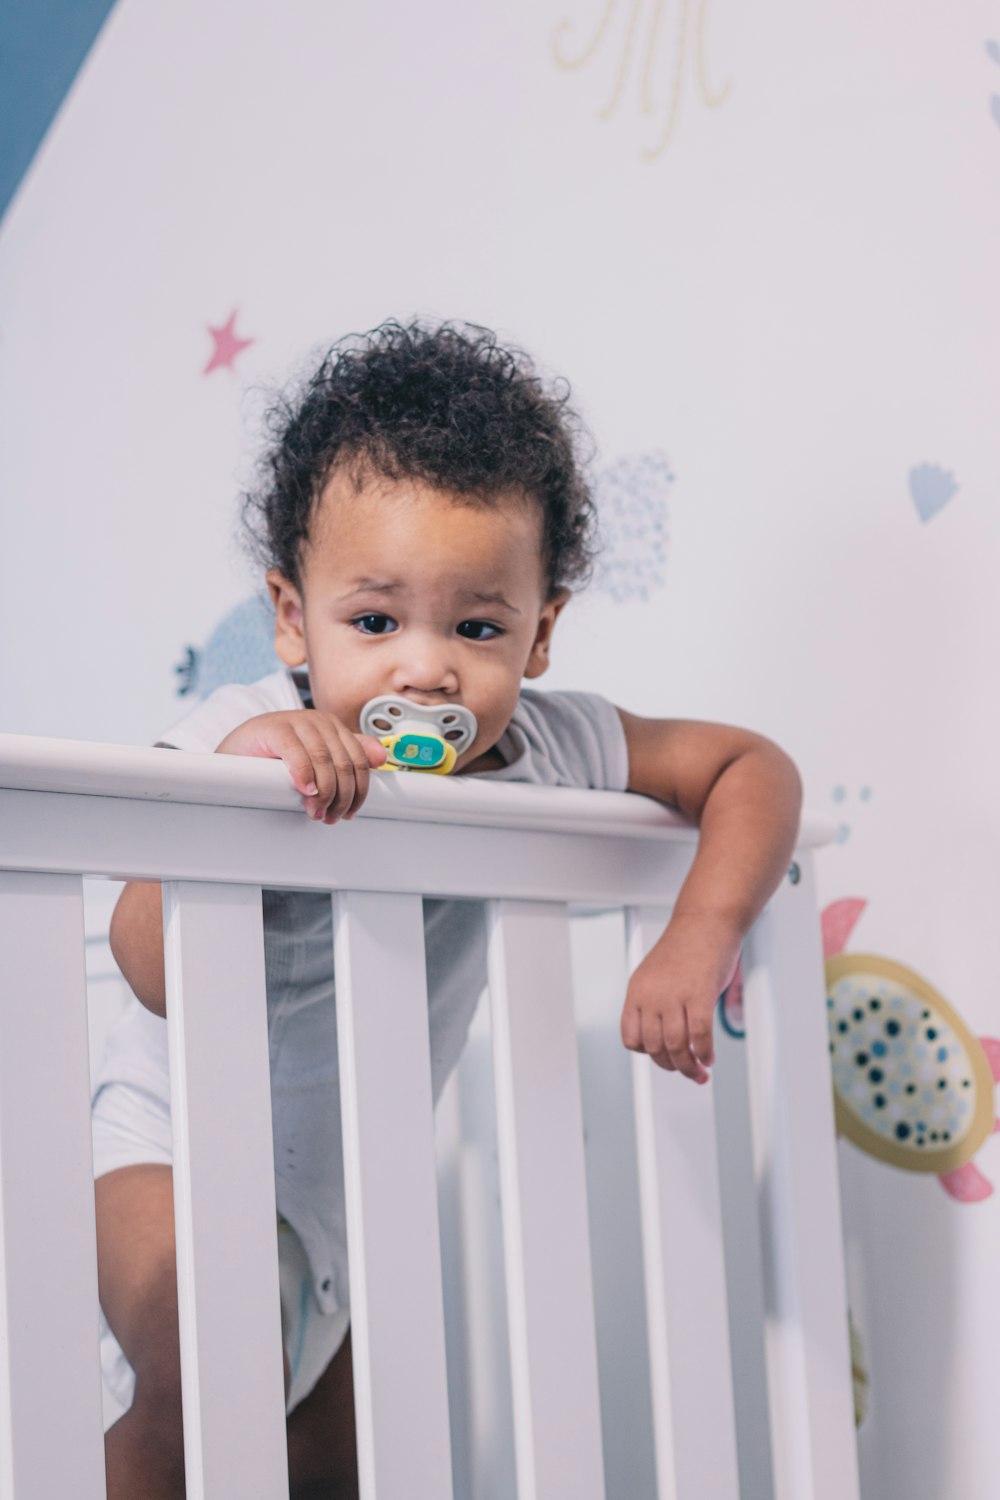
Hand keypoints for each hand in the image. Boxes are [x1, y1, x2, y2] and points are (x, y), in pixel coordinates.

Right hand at [216, 711, 386, 821]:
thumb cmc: (277, 755)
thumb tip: (381, 758)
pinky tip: (305, 791)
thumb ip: (348, 755)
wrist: (237, 747)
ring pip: (325, 762)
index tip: (349, 813)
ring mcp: (298, 721)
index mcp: (334, 726)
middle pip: (345, 764)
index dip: (358, 791)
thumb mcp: (316, 757)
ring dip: (324, 793)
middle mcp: (320, 720)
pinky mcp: (276, 728)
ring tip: (315, 811)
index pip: (359, 761)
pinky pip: (298, 755)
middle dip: (341, 797)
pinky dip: (305, 776)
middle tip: (330, 817)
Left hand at [620, 912, 741, 1083]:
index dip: (647, 1053)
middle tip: (687, 1071)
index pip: (630, 1038)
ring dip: (690, 1067)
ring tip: (700, 1071)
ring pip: (677, 1047)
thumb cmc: (686, 946)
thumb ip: (656, 1002)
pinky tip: (709, 1056)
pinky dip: (705, 1052)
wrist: (706, 921)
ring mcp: (674, 995)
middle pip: (654, 1047)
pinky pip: (700, 1035)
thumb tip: (666, 1034)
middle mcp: (651, 994)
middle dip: (672, 1066)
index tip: (662, 1057)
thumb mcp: (657, 975)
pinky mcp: (699, 994)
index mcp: (636, 990)